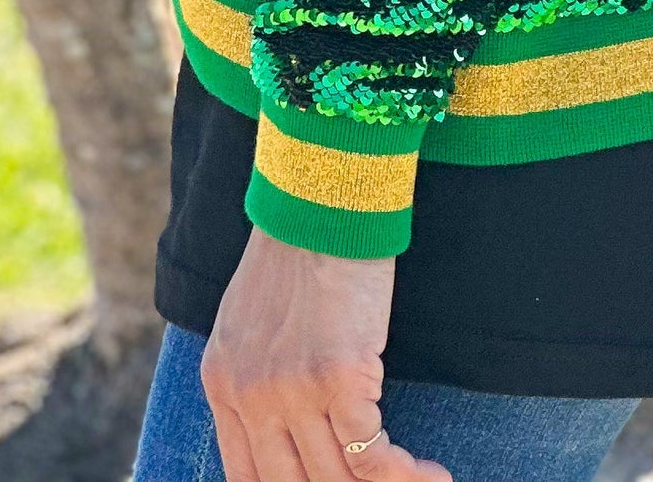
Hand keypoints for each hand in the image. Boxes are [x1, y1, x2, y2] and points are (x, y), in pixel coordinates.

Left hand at [199, 232, 450, 481]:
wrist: (324, 198)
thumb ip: (255, 376)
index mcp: (222, 384)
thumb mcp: (250, 320)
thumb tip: (285, 430)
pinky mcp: (338, 377)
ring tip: (423, 479)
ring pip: (337, 478)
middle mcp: (249, 396)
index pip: (248, 480)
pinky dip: (403, 474)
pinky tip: (430, 473)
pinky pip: (370, 455)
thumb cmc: (300, 248)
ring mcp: (290, 391)